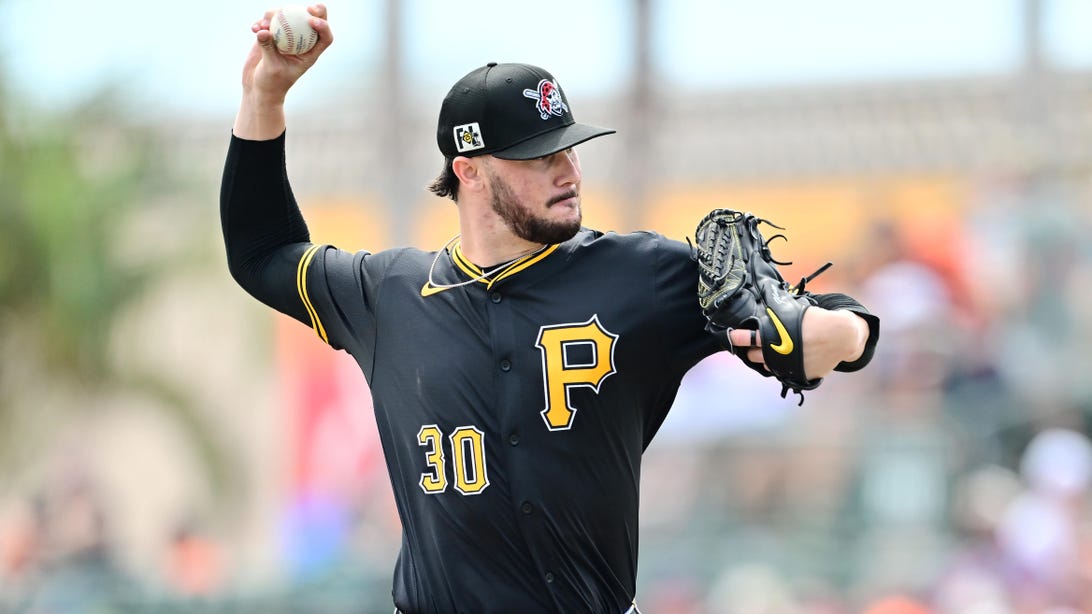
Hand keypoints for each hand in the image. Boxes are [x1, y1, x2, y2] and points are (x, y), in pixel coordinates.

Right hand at [234, 4, 332, 139]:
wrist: (258, 88)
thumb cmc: (271, 84)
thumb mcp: (271, 68)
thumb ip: (268, 49)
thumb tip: (264, 31)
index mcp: (309, 54)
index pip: (324, 38)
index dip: (324, 26)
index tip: (312, 20)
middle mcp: (300, 43)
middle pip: (310, 21)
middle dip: (310, 10)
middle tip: (304, 7)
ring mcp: (286, 37)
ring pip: (288, 17)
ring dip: (275, 15)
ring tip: (264, 24)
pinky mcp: (271, 35)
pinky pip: (268, 22)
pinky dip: (261, 22)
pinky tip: (254, 28)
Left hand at [728, 307, 868, 380]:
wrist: (841, 336)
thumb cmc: (816, 319)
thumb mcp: (794, 308)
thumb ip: (776, 304)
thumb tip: (763, 286)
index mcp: (775, 335)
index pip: (748, 337)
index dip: (737, 337)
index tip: (730, 336)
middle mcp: (779, 354)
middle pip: (754, 355)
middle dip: (752, 350)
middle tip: (754, 344)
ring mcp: (788, 367)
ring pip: (768, 365)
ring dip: (767, 359)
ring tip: (771, 350)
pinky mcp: (799, 376)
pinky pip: (784, 373)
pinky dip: (783, 366)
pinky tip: (787, 357)